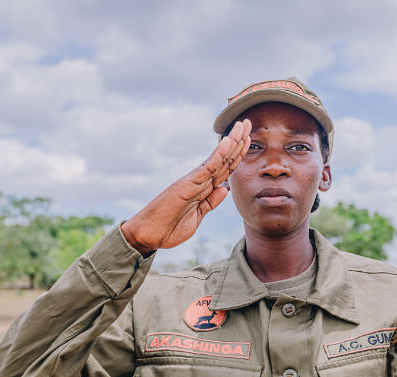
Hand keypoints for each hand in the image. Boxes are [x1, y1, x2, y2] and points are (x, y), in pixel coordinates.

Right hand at [121, 119, 251, 254]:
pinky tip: (228, 141)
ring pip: (218, 159)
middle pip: (224, 158)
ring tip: (242, 125)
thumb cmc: (169, 227)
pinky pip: (207, 168)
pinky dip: (218, 154)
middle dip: (238, 141)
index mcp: (203, 189)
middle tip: (248, 122)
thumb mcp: (197, 216)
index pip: (225, 168)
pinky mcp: (187, 184)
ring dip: (232, 141)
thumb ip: (210, 202)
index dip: (237, 154)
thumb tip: (225, 188)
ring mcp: (194, 181)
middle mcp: (199, 181)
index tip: (248, 140)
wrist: (148, 234)